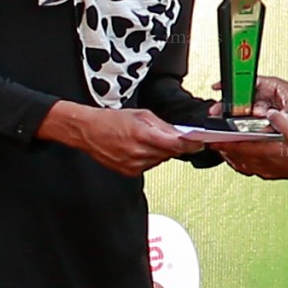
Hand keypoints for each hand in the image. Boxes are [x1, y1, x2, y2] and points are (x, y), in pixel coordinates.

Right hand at [36, 101, 188, 176]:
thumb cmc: (111, 120)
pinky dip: (150, 157)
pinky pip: (149, 165)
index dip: (190, 145)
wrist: (87, 131)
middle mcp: (139, 153)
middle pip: (169, 153)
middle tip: (167, 135)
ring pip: (160, 160)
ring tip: (146, 139)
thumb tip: (180, 133)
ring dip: (160, 151)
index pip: (176, 145)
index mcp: (143, 135)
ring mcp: (134, 165)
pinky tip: (139, 148)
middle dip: (173, 145)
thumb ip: (163, 125)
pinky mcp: (129, 172)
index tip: (199, 143)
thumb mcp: (141, 114)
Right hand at [211, 76, 287, 123]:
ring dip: (239, 119)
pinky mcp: (265, 119)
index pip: (245, 80)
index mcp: (269, 85)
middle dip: (230, 106)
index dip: (230, 84)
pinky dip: (247, 127)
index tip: (217, 88)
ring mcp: (264, 107)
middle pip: (241, 98)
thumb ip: (282, 115)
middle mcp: (264, 95)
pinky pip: (252, 122)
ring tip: (234, 124)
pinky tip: (245, 131)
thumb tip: (271, 119)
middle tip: (219, 113)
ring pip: (245, 112)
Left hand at [218, 110, 287, 181]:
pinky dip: (243, 164)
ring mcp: (268, 171)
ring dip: (232, 158)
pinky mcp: (274, 174)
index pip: (236, 148)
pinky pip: (251, 170)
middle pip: (235, 158)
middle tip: (214, 143)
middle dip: (223, 150)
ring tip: (226, 150)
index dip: (220, 143)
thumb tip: (269, 112)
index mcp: (266, 152)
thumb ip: (280, 120)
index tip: (209, 139)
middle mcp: (264, 164)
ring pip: (242, 165)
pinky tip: (246, 161)